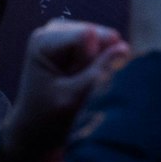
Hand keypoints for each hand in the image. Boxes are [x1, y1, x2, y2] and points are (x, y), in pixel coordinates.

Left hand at [0, 19, 131, 161]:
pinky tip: (85, 81)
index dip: (92, 61)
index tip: (74, 85)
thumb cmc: (48, 118)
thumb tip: (124, 47)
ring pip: (106, 44)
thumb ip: (98, 73)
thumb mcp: (72, 98)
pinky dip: (102, 68)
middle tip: (77, 87)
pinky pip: (107, 50)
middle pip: (98, 37)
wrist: (36, 132)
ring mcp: (68, 35)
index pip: (87, 36)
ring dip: (101, 67)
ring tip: (79, 86)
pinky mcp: (81, 44)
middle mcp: (55, 29)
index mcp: (45, 40)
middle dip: (98, 63)